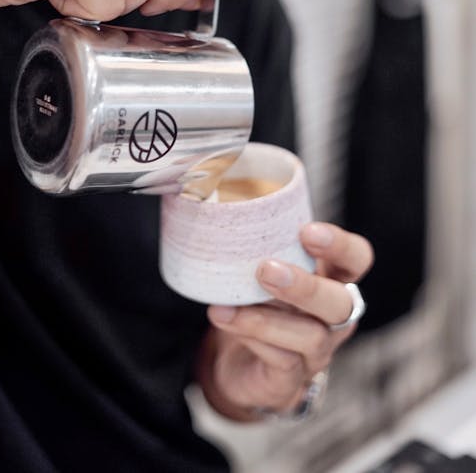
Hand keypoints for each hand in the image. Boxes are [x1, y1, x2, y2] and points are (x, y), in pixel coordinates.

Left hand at [201, 223, 372, 420]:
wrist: (242, 364)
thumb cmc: (260, 302)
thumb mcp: (266, 269)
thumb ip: (260, 241)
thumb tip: (220, 198)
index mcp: (333, 278)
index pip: (357, 258)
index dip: (340, 245)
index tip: (307, 231)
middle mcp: (334, 317)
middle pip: (341, 302)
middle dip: (305, 286)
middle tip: (265, 269)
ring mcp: (317, 351)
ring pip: (310, 336)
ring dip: (266, 317)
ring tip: (227, 304)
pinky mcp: (292, 379)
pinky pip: (280, 360)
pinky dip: (250, 336)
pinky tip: (224, 318)